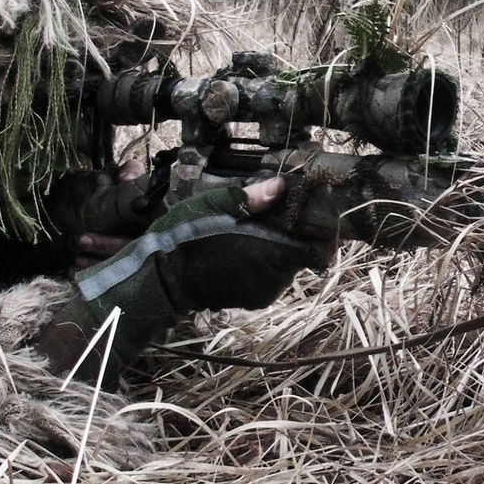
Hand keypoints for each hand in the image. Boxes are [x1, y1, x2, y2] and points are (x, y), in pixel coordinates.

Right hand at [70, 176, 331, 353]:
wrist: (161, 280)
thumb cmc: (186, 239)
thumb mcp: (213, 206)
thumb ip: (251, 197)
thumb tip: (280, 185)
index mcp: (274, 254)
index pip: (320, 249)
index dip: (322, 231)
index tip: (317, 215)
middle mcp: (275, 279)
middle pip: (302, 252)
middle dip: (295, 233)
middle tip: (277, 213)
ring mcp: (264, 291)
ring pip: (285, 263)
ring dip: (277, 246)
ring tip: (255, 228)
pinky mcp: (253, 299)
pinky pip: (270, 275)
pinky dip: (264, 260)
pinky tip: (244, 247)